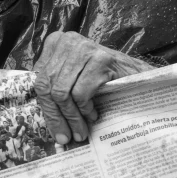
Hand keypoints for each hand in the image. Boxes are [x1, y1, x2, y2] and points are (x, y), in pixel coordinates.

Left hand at [34, 32, 152, 144]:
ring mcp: (84, 48)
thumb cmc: (102, 78)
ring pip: (62, 92)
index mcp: (56, 42)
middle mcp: (68, 40)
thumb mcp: (73, 75)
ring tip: (81, 130)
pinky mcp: (100, 59)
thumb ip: (54, 86)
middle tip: (67, 137)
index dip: (46, 110)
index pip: (39, 81)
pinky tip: (93, 113)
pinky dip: (85, 109)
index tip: (55, 131)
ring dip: (72, 117)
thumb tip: (42, 120)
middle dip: (57, 117)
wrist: (137, 74)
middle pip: (48, 86)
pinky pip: (80, 93)